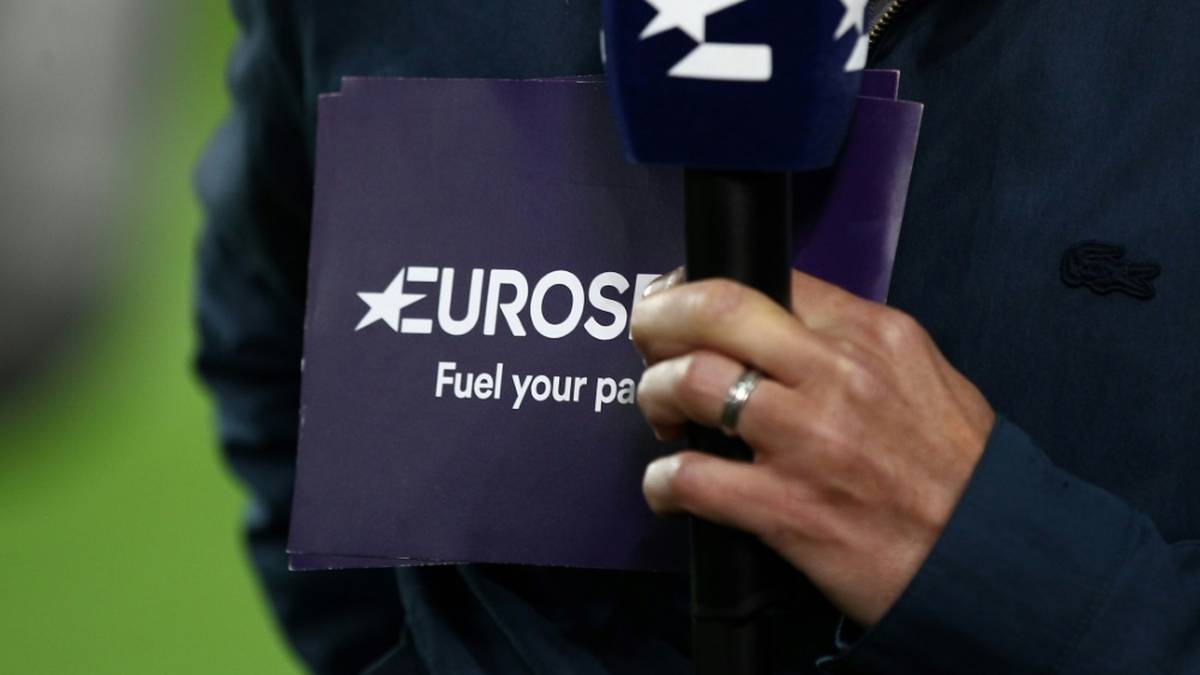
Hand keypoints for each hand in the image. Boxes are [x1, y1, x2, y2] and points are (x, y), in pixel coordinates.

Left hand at [630, 267, 995, 626]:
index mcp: (870, 334)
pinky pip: (692, 477)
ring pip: (692, 381)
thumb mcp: (925, 374)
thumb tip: (789, 327)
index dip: (702, 286)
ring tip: (664, 418)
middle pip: (716, 310)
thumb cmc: (960, 470)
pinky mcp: (785, 507)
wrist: (993, 555)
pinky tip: (669, 486)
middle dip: (659, 315)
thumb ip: (856, 343)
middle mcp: (835, 374)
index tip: (679, 302)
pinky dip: (662, 479)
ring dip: (655, 395)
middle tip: (645, 337)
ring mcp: (806, 440)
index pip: (767, 279)